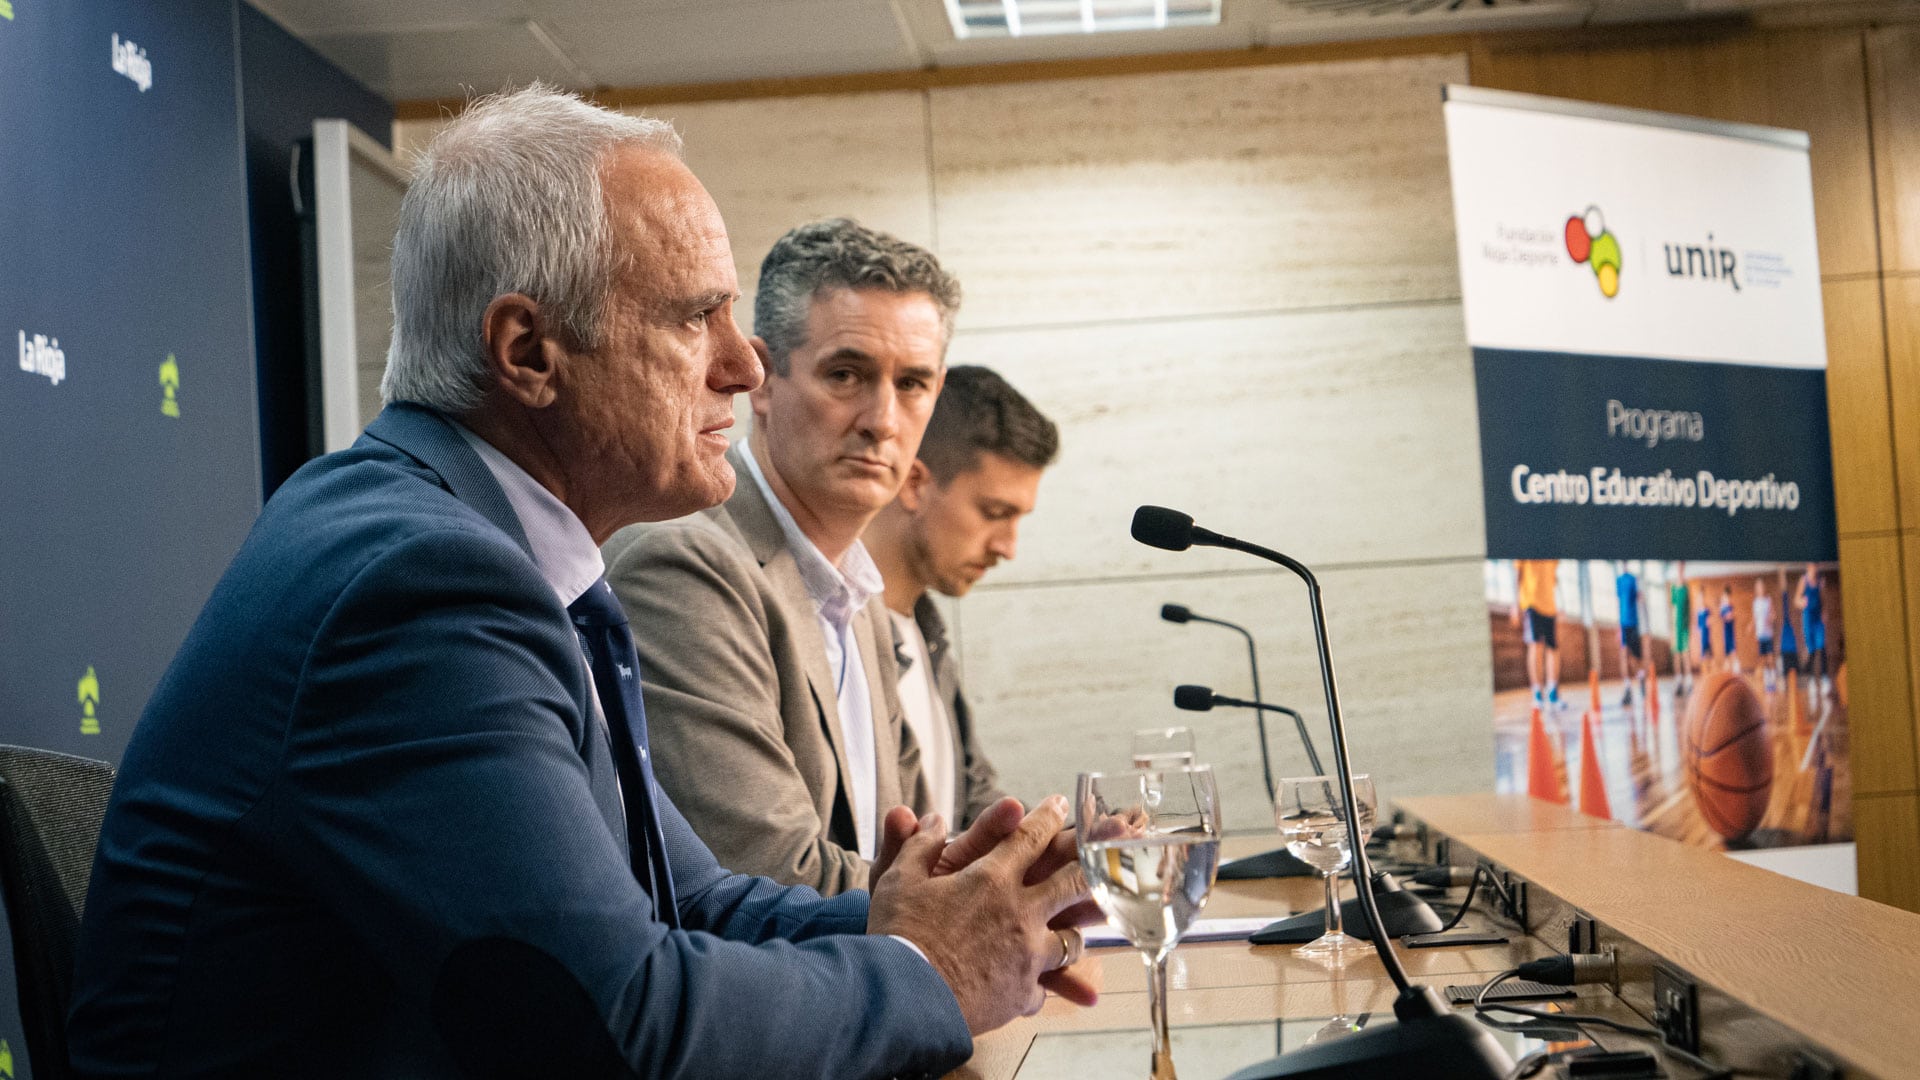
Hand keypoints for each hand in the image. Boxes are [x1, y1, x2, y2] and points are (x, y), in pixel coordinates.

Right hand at [868, 795, 1089, 1034]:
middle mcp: (1020, 912)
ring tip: (1075, 934)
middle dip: (1092, 867)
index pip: (1030, 838)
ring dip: (1073, 934)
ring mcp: (1028, 955)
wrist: (904, 998)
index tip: (1061, 804)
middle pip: (1072, 883)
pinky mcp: (1023, 992)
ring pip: (1071, 941)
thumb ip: (918, 846)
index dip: (1048, 817)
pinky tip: (1040, 988)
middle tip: (1103, 859)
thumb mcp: (898, 879)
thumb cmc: (899, 935)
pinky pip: (1045, 986)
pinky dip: (1043, 985)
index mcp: (992, 878)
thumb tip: (928, 820)